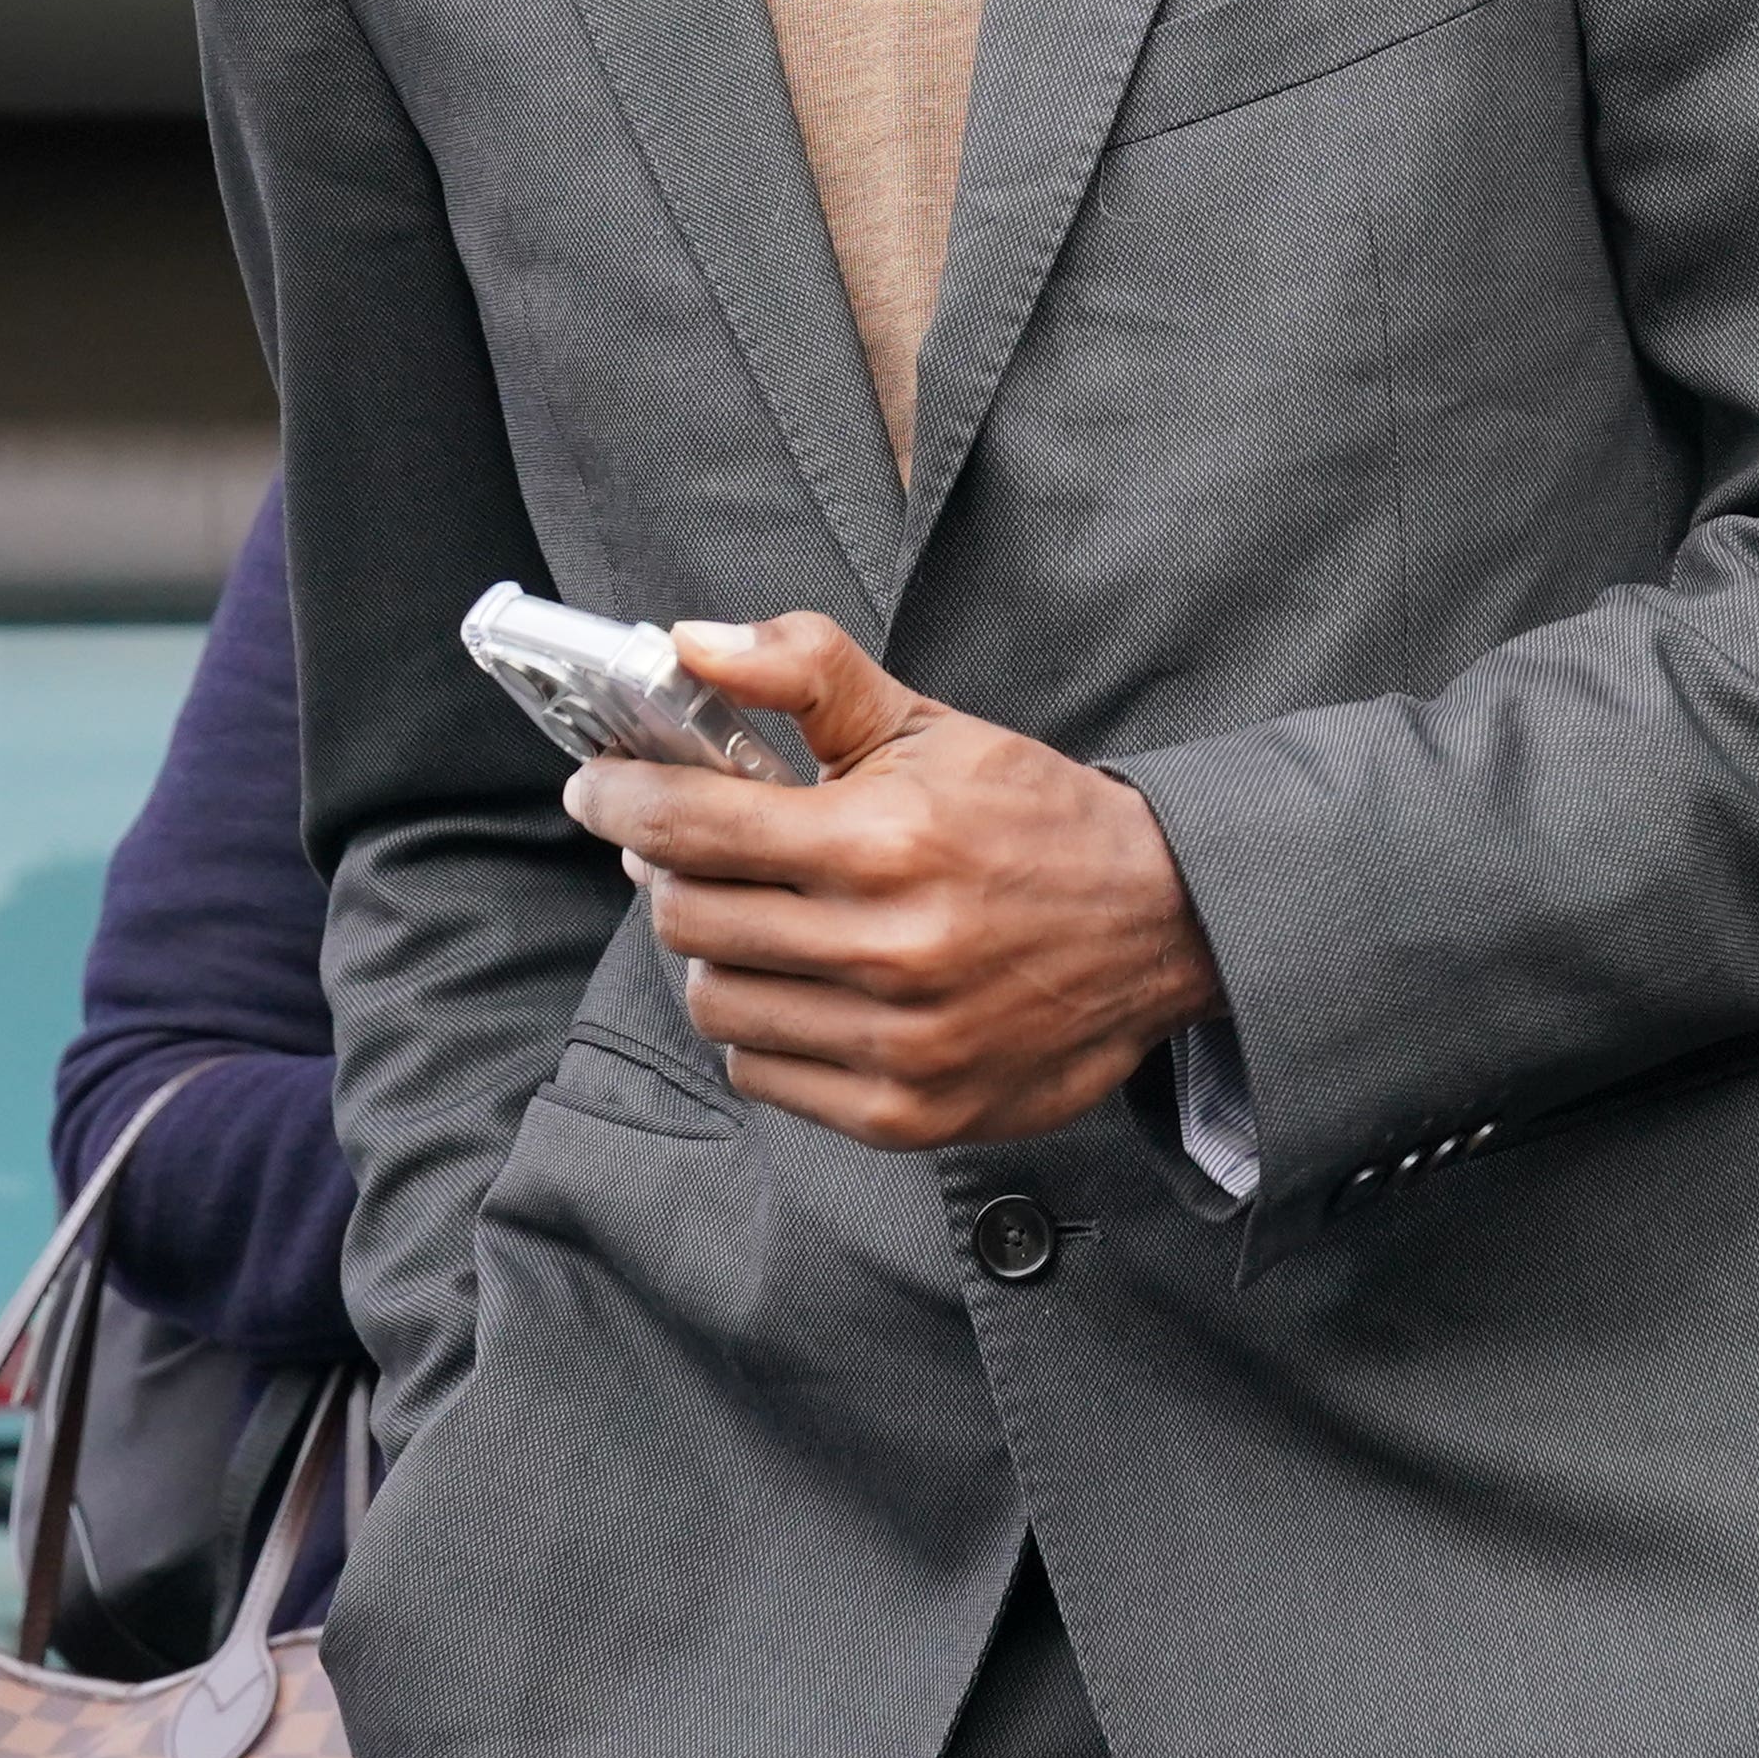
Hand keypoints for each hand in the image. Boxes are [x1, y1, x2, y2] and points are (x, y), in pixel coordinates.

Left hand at [557, 613, 1217, 1150]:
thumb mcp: (927, 725)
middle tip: (700, 853)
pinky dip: (767, 1027)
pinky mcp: (908, 1114)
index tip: (596, 792)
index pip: (693, 824)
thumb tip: (685, 643)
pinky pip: (763, 1074)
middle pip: (690, 918)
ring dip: (721, 955)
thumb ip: (804, 671)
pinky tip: (812, 985)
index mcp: (889, 838)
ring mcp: (899, 1044)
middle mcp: (891, 949)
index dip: (620, 802)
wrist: (1162, 926)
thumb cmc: (1030, 816)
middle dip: (676, 875)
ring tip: (767, 921)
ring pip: (716, 1002)